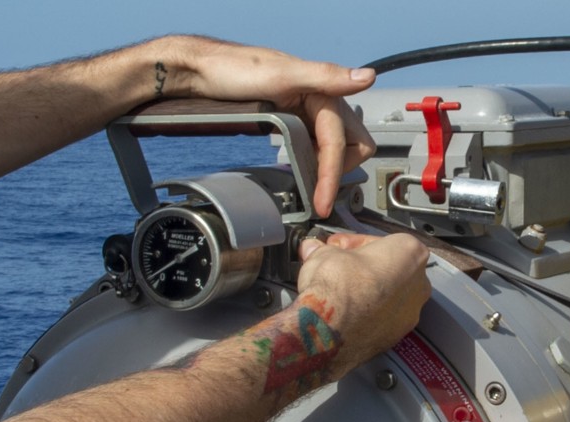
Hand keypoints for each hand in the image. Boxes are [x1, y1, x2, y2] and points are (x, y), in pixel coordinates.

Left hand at [164, 37, 376, 216]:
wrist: (202, 70)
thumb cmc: (233, 69)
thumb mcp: (281, 73)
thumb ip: (325, 76)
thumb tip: (367, 77)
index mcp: (323, 92)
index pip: (339, 143)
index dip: (332, 176)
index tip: (320, 204)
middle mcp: (322, 102)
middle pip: (354, 146)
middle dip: (340, 170)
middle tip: (318, 190)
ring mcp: (309, 112)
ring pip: (338, 148)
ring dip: (329, 168)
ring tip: (308, 183)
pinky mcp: (297, 120)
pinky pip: (318, 146)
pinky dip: (315, 161)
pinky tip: (297, 166)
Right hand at [295, 232, 430, 373]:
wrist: (332, 328)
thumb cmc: (337, 282)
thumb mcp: (326, 252)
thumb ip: (326, 250)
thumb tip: (314, 249)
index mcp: (410, 251)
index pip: (380, 242)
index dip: (353, 245)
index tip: (337, 248)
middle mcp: (419, 283)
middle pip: (389, 270)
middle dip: (364, 269)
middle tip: (339, 269)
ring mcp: (412, 313)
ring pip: (388, 297)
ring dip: (367, 293)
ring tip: (340, 295)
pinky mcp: (398, 336)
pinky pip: (383, 319)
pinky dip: (368, 316)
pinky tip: (347, 315)